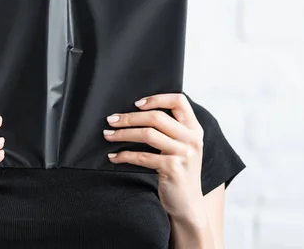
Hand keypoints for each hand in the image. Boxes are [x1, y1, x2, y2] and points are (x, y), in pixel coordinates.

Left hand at [104, 93, 204, 219]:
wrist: (188, 205)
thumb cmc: (179, 172)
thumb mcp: (183, 147)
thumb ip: (171, 129)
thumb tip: (136, 111)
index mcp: (194, 129)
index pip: (179, 101)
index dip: (156, 98)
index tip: (136, 103)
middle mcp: (192, 139)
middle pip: (156, 117)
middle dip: (129, 117)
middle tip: (111, 119)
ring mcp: (184, 154)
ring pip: (147, 134)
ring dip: (123, 133)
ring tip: (108, 135)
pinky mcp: (173, 169)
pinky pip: (142, 157)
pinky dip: (124, 155)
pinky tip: (113, 156)